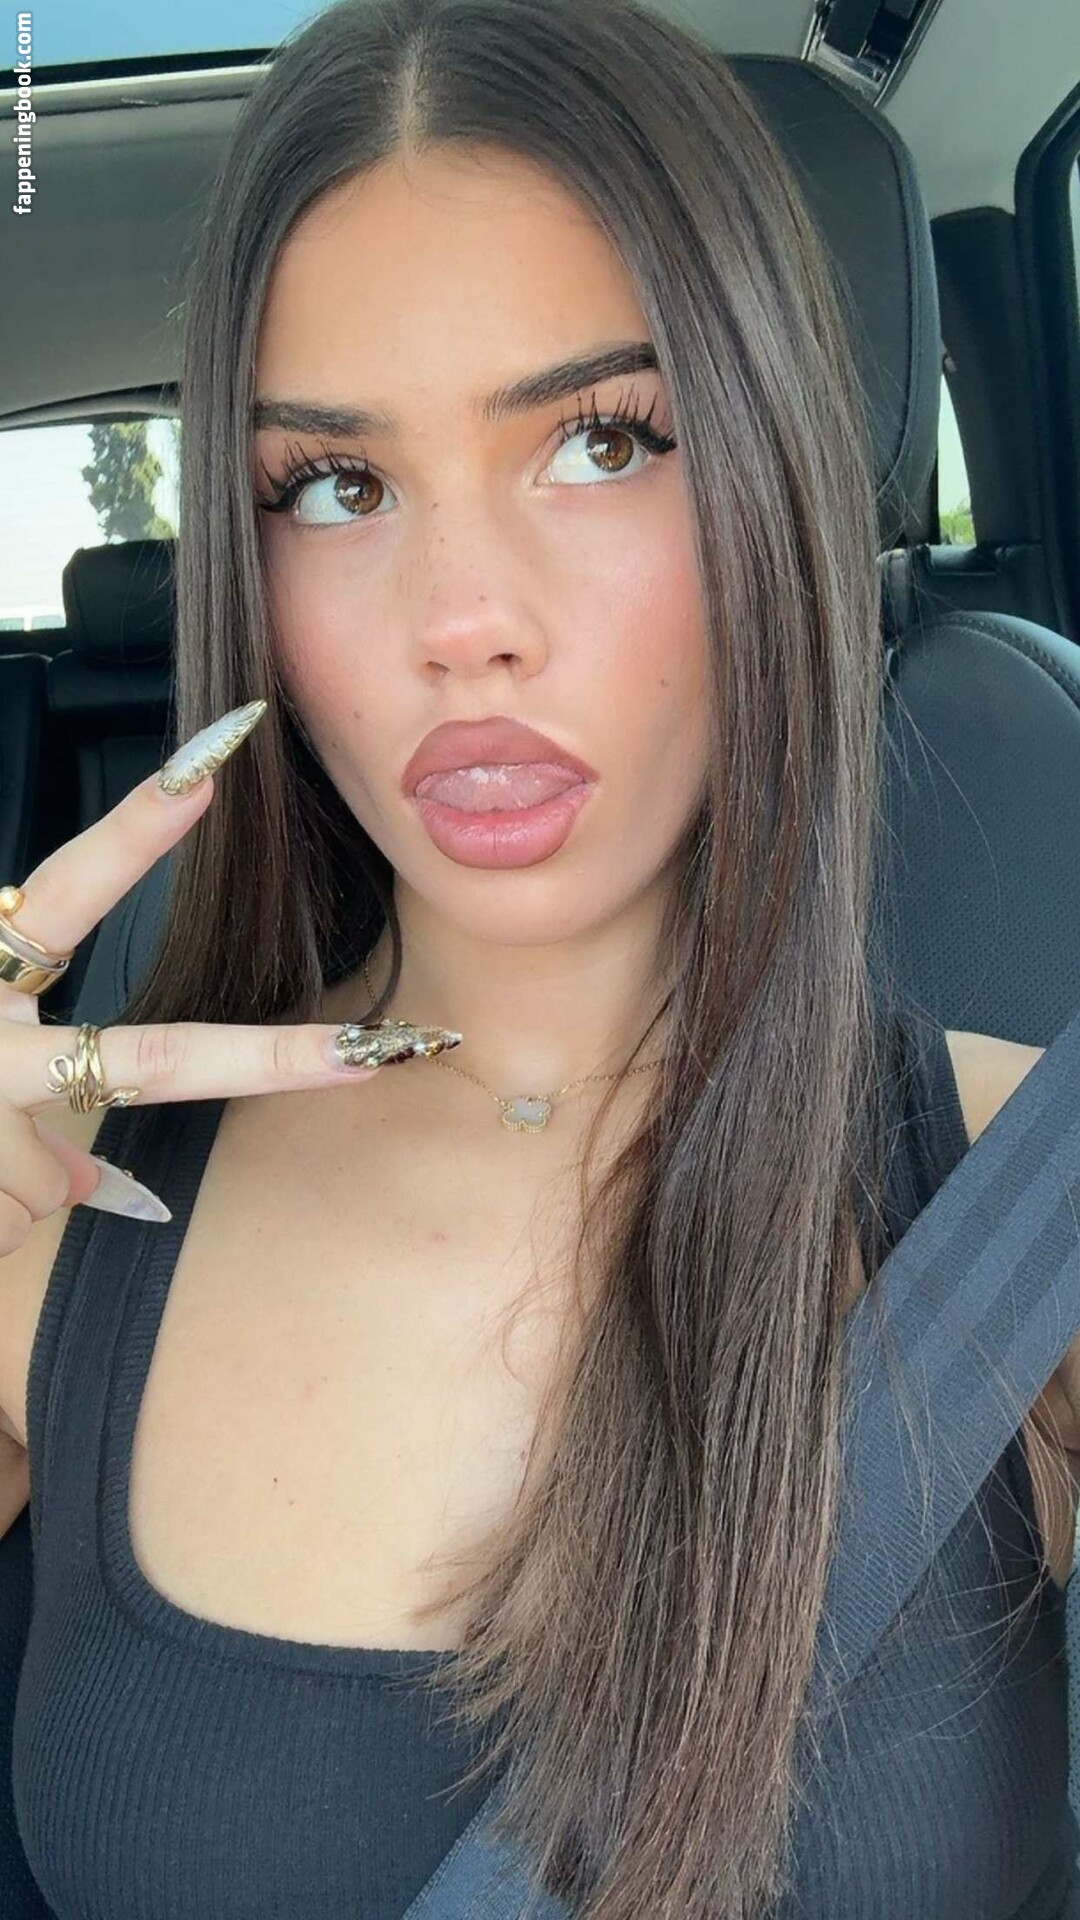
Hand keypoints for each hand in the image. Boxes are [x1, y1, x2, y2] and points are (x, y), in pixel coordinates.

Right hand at [0, 706, 387, 1252]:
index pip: (69, 888)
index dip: (142, 831)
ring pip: (56, 1173)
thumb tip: (109, 1181)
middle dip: (272, 1062)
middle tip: (372, 1053)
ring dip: (18, 1183)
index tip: (219, 764)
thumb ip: (35, 1092)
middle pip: (146, 1061)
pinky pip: (25, 1212)